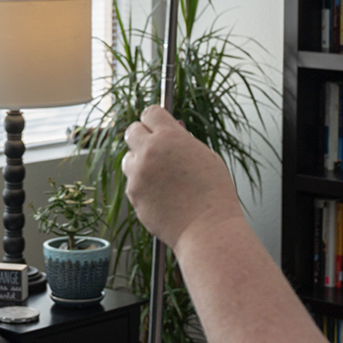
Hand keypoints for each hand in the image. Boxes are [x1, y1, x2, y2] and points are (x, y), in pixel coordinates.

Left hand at [121, 105, 242, 252]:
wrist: (207, 229)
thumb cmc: (213, 195)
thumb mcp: (206, 157)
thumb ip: (184, 141)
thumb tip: (173, 131)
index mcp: (170, 137)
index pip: (151, 113)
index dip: (155, 119)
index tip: (157, 123)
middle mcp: (149, 152)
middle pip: (132, 130)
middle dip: (142, 136)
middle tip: (154, 145)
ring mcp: (138, 174)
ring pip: (128, 158)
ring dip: (139, 161)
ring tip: (161, 175)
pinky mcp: (133, 195)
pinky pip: (132, 182)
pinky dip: (142, 185)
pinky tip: (162, 195)